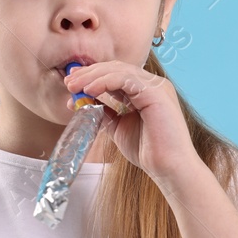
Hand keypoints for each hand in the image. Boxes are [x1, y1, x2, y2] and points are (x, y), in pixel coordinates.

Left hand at [63, 61, 198, 184]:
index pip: (116, 74)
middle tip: (69, 82)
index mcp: (146, 91)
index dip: (93, 75)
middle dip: (90, 73)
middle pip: (116, 68)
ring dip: (93, 76)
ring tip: (74, 87)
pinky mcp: (157, 92)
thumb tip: (83, 102)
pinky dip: (105, 82)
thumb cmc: (149, 152)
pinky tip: (90, 90)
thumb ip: (105, 112)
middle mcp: (153, 85)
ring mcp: (157, 86)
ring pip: (120, 71)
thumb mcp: (119, 127)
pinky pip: (126, 79)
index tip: (72, 83)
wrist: (168, 169)